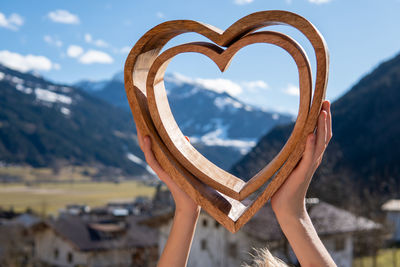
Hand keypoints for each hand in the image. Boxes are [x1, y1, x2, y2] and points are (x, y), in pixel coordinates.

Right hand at [136, 126, 199, 213]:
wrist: (192, 199)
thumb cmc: (191, 181)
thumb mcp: (187, 162)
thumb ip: (184, 150)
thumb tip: (185, 137)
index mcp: (164, 159)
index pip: (153, 143)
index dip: (147, 131)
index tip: (143, 118)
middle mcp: (159, 163)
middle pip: (146, 144)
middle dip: (142, 131)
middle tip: (138, 116)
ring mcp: (159, 168)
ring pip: (146, 150)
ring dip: (142, 137)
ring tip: (139, 124)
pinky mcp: (161, 173)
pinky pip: (152, 159)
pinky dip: (148, 149)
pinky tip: (147, 138)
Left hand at [271, 100, 331, 218]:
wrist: (287, 208)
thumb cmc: (285, 187)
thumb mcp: (290, 165)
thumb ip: (293, 154)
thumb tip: (289, 142)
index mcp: (311, 156)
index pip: (321, 134)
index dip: (323, 119)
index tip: (323, 104)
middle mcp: (314, 159)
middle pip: (324, 135)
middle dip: (325, 118)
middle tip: (326, 101)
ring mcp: (310, 166)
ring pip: (320, 143)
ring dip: (321, 127)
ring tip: (322, 112)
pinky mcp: (302, 172)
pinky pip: (308, 157)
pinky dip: (310, 146)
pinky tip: (310, 135)